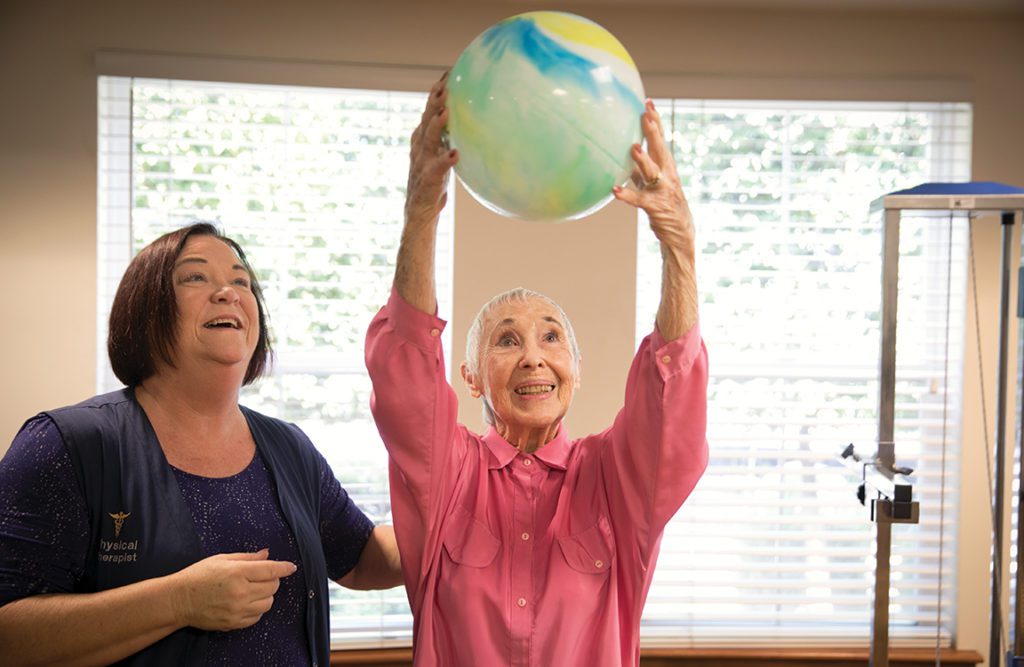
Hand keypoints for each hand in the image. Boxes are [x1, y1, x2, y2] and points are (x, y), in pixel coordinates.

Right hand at [171, 549, 297, 630]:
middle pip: (272, 587)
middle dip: (272, 580)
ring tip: (254, 589)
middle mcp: (240, 592)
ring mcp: (237, 609)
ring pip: (268, 603)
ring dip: (266, 595)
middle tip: (263, 576)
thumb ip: (247, 557)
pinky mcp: (233, 623)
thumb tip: (267, 554)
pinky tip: (248, 601)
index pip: (270, 570)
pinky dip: (257, 608)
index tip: (291, 567)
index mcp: (237, 572)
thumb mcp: (222, 559)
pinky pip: (257, 617)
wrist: (178, 600)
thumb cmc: (198, 576)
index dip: (284, 568)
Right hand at [405, 73, 458, 226]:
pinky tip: (455, 154)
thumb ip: (447, 139)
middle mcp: (420, 149)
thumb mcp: (441, 156)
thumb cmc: (434, 184)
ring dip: (436, 125)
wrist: (419, 214)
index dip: (437, 92)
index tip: (449, 73)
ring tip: (446, 111)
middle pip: (426, 119)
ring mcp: (422, 164)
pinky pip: (437, 170)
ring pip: (428, 140)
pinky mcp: (428, 181)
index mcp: (423, 141)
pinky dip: (445, 161)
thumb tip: (468, 122)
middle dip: (434, 101)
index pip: (429, 111)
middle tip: (446, 84)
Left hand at [612, 100, 694, 251]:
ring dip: (643, 160)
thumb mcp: (651, 184)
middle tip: (647, 114)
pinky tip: (615, 190)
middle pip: (660, 149)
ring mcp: (662, 190)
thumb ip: (639, 170)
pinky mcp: (655, 207)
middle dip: (654, 131)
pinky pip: (639, 200)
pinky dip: (627, 195)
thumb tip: (623, 156)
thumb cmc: (663, 205)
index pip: (660, 139)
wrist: (680, 233)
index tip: (648, 102)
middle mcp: (667, 175)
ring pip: (653, 172)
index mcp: (665, 167)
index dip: (655, 121)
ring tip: (633, 147)